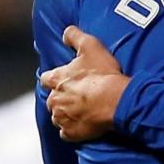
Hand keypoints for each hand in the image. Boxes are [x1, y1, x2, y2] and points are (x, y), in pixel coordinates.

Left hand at [40, 26, 129, 141]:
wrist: (117, 100)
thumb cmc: (103, 74)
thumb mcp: (91, 46)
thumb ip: (75, 36)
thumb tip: (65, 31)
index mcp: (56, 80)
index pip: (46, 78)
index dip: (56, 78)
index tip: (66, 79)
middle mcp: (54, 100)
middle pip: (52, 99)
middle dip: (62, 97)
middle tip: (79, 95)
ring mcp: (62, 118)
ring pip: (58, 117)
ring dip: (67, 113)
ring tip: (83, 110)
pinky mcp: (71, 133)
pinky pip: (66, 133)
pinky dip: (72, 129)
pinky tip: (83, 124)